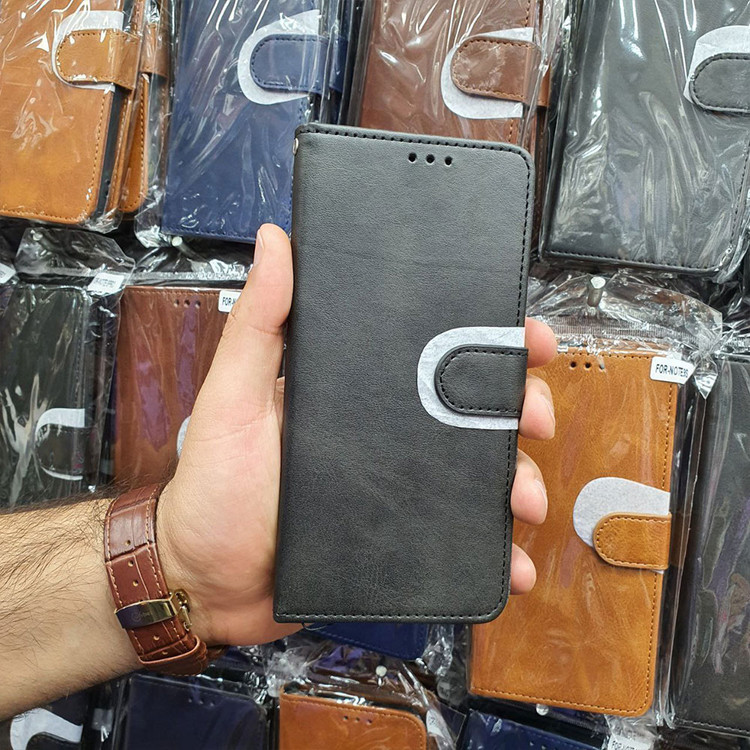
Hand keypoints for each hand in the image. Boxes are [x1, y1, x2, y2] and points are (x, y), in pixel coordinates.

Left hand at [158, 224, 555, 646]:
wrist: (207, 580)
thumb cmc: (213, 486)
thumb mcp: (231, 395)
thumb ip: (257, 323)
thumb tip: (275, 240)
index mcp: (355, 392)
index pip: (429, 352)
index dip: (484, 339)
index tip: (523, 336)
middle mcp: (384, 434)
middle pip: (468, 410)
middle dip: (516, 408)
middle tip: (534, 418)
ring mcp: (396, 487)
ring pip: (475, 473)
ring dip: (516, 480)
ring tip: (526, 499)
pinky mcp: (400, 537)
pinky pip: (457, 538)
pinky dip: (493, 548)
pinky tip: (513, 561)